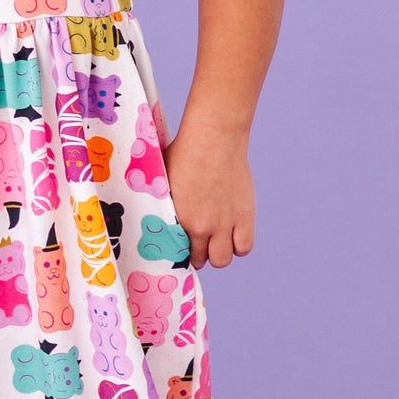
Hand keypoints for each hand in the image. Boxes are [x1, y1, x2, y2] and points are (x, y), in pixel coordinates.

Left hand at [163, 118, 255, 269]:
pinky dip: (239, 245)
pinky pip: (244, 246)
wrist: (214, 138)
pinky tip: (232, 234)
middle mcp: (205, 226)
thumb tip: (153, 209)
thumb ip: (164, 202)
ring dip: (221, 253)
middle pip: (205, 260)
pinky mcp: (245, 215)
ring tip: (217, 239)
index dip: (182, 251)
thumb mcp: (164, 180)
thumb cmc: (184, 152)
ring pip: (225, 259)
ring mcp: (227, 222)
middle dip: (202, 255)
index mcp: (181, 219)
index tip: (184, 245)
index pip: (180, 253)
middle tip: (201, 244)